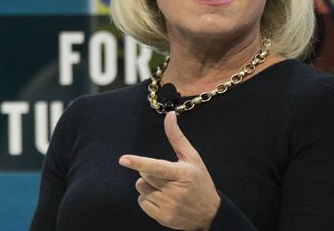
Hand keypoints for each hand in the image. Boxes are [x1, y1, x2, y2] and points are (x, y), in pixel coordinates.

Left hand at [119, 112, 219, 229]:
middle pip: (144, 175)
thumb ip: (177, 138)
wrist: (210, 214)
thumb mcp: (192, 159)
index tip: (123, 160)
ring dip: (147, 186)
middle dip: (149, 172)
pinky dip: (148, 199)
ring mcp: (168, 206)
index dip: (139, 162)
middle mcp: (174, 191)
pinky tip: (162, 199)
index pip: (156, 167)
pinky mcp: (162, 218)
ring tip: (164, 188)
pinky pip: (142, 202)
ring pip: (141, 188)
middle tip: (165, 176)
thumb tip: (169, 115)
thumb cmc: (200, 182)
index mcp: (182, 174)